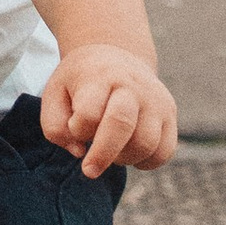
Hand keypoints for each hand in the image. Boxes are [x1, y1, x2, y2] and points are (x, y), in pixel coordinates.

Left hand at [43, 43, 177, 177]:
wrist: (117, 54)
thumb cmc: (81, 82)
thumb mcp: (56, 93)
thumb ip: (55, 127)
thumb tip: (79, 152)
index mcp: (99, 76)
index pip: (89, 112)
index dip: (78, 130)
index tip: (74, 130)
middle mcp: (132, 85)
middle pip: (122, 124)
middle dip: (103, 154)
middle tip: (89, 170)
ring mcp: (155, 100)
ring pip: (145, 144)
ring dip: (123, 159)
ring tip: (109, 149)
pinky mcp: (170, 114)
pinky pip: (164, 152)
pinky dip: (145, 162)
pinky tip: (128, 152)